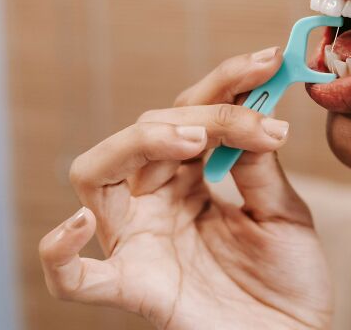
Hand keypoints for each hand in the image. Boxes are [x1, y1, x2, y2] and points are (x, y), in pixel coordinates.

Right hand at [39, 47, 331, 329]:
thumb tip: (252, 111)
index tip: (270, 60)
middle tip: (253, 120)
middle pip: (146, 131)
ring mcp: (141, 242)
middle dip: (200, 112)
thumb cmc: (289, 280)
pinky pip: (75, 278)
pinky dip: (62, 253)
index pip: (193, 114)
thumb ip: (257, 166)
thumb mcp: (283, 212)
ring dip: (140, 143)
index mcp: (194, 180)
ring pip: (98, 174)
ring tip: (193, 140)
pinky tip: (80, 226)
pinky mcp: (136, 289)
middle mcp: (158, 203)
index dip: (227, 83)